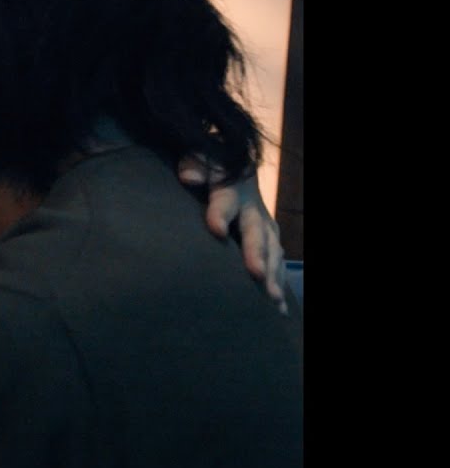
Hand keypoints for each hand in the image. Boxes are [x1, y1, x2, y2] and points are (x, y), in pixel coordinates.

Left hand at [178, 154, 287, 314]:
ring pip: (272, 250)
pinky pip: (277, 261)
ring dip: (273, 274)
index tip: (216, 229)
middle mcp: (253, 208)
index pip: (225, 199)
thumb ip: (195, 165)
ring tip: (272, 299)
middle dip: (257, 253)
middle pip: (256, 232)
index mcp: (233, 187)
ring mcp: (264, 225)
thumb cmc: (209, 166)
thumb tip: (189, 177)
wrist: (235, 167)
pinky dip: (278, 282)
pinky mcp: (268, 239)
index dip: (221, 213)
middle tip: (256, 274)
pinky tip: (278, 308)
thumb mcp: (201, 160)